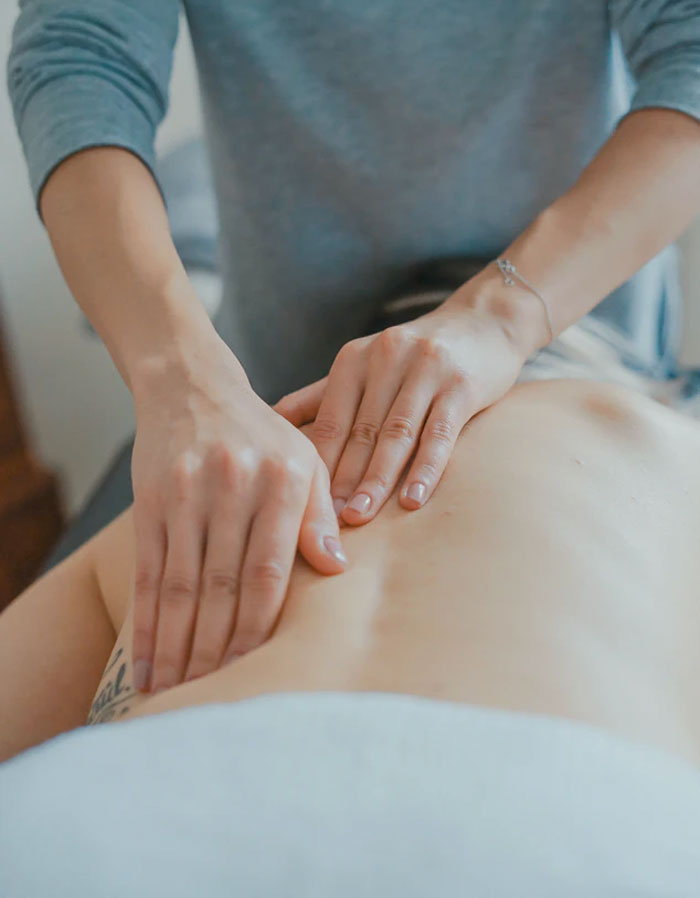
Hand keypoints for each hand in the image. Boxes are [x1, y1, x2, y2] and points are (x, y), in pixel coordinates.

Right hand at [130, 333, 346, 693]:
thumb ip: (320, 514)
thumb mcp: (305, 460)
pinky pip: (148, 573)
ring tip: (175, 695)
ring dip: (177, 647)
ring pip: (180, 586)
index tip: (255, 672)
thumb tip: (337, 570)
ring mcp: (186, 494)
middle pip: (222, 586)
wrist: (192, 387)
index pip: (270, 571)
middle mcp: (233, 487)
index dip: (259, 628)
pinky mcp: (150, 501)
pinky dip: (146, 623)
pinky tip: (146, 662)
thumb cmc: (262, 435)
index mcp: (282, 481)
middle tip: (211, 700)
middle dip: (216, 650)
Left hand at [274, 278, 537, 524]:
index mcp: (354, 359)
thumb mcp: (365, 366)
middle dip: (342, 480)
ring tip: (360, 516)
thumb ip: (320, 396)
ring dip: (377, 479)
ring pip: (396, 434)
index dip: (316, 465)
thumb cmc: (415, 356)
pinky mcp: (462, 384)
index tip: (302, 506)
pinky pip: (440, 433)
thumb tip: (269, 422)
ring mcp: (426, 369)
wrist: (484, 321)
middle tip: (326, 522)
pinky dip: (426, 469)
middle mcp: (386, 358)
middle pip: (360, 431)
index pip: (330, 421)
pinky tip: (412, 500)